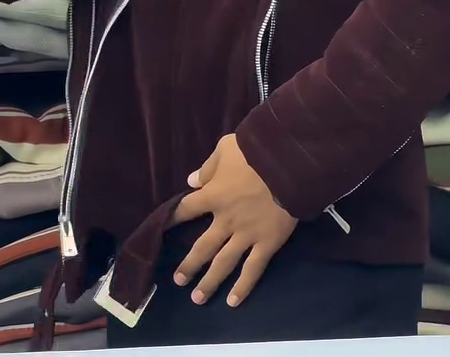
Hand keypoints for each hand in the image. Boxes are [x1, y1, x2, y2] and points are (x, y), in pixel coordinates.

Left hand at [171, 134, 296, 306]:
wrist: (288, 163)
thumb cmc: (255, 151)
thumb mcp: (226, 148)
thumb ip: (208, 167)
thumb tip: (191, 181)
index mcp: (213, 195)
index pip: (186, 209)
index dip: (173, 218)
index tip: (161, 228)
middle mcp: (225, 220)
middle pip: (202, 247)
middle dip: (189, 265)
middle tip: (177, 281)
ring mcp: (246, 235)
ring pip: (224, 263)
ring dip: (209, 282)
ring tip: (197, 298)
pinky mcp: (267, 242)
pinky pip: (253, 269)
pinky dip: (243, 286)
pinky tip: (233, 301)